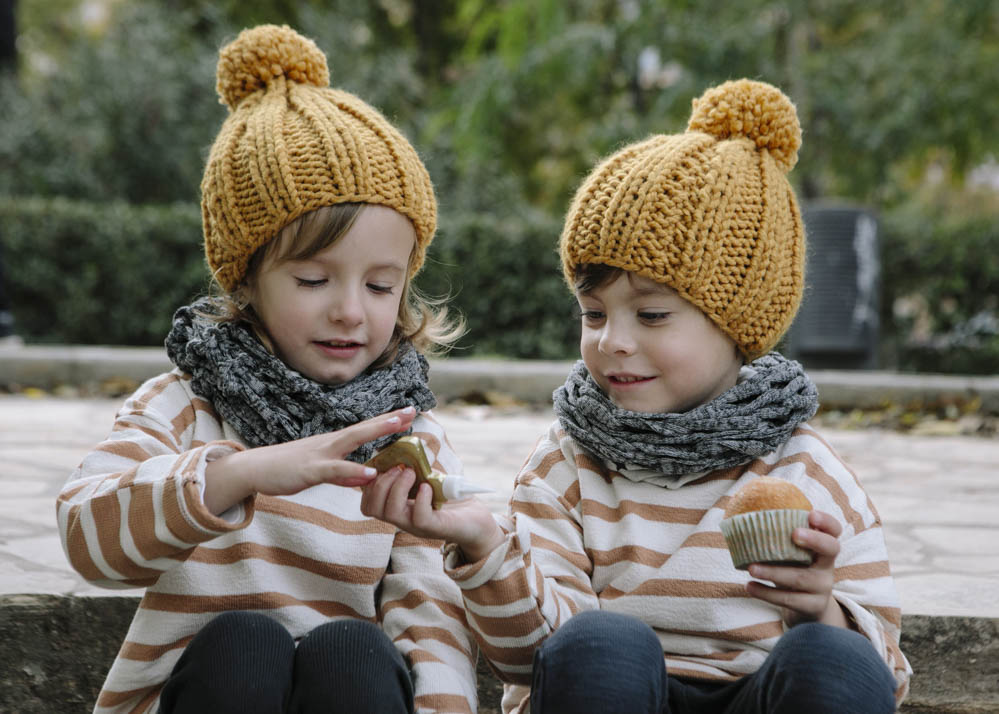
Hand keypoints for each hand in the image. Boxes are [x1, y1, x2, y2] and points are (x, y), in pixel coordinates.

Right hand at [204, 407, 416, 513]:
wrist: (253, 470)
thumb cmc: (286, 470)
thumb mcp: (319, 472)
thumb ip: (343, 475)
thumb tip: (364, 478)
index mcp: (332, 444)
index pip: (364, 429)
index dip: (386, 421)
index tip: (408, 412)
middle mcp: (329, 444)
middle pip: (364, 428)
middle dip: (388, 419)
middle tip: (412, 410)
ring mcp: (320, 455)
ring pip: (353, 441)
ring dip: (376, 432)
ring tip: (400, 426)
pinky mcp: (310, 470)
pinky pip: (335, 470)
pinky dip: (354, 470)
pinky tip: (371, 472)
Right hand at [360, 466, 504, 561]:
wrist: (479, 522)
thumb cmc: (453, 500)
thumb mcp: (430, 480)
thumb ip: (417, 469)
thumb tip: (407, 446)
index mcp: (398, 508)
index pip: (368, 504)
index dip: (368, 485)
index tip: (382, 467)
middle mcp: (403, 519)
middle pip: (372, 509)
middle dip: (380, 484)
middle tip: (398, 468)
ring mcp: (416, 526)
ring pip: (391, 513)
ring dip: (397, 488)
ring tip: (411, 473)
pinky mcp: (435, 528)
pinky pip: (419, 517)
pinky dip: (420, 499)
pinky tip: (427, 487)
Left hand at [744, 510, 850, 628]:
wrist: (807, 606)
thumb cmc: (793, 569)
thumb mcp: (791, 553)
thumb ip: (778, 538)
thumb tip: (743, 518)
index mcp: (822, 546)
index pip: (834, 530)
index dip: (826, 521)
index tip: (811, 514)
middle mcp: (827, 564)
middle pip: (831, 549)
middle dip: (814, 539)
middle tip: (794, 534)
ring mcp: (823, 586)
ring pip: (801, 577)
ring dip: (773, 572)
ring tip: (751, 568)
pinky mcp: (813, 605)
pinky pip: (790, 599)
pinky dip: (766, 592)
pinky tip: (749, 586)